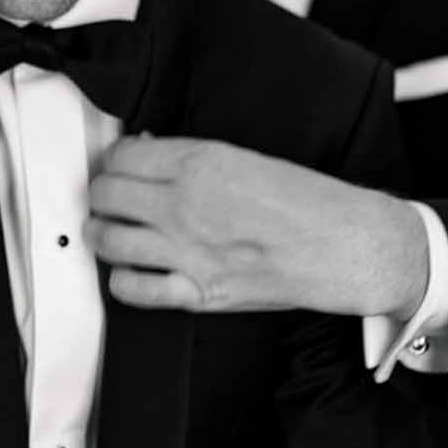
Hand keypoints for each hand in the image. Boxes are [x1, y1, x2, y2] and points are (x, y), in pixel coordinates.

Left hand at [86, 136, 428, 317]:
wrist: (345, 245)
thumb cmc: (308, 201)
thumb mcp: (247, 159)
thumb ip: (194, 159)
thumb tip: (149, 155)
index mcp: (201, 163)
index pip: (121, 157)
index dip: (115, 163)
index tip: (120, 170)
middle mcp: (186, 204)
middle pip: (104, 195)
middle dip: (101, 196)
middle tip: (111, 200)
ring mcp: (188, 250)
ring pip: (107, 240)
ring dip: (102, 235)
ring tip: (111, 233)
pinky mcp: (199, 292)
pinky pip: (131, 289)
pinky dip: (123, 280)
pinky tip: (133, 271)